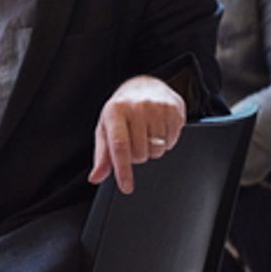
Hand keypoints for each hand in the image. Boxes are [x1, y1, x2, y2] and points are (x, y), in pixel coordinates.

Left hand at [88, 75, 185, 193]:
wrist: (144, 84)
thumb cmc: (121, 109)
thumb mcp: (106, 128)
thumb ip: (102, 155)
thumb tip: (96, 177)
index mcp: (115, 111)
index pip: (120, 146)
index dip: (123, 170)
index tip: (126, 187)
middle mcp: (137, 107)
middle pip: (140, 153)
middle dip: (137, 156)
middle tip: (134, 140)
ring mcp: (157, 107)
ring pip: (157, 150)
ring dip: (152, 150)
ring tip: (146, 133)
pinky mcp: (174, 109)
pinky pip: (172, 142)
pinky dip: (165, 142)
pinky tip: (158, 129)